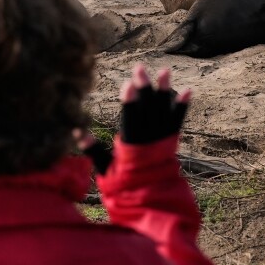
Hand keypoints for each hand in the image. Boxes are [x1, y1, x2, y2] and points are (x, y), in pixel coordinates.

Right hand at [75, 65, 191, 174]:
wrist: (149, 196)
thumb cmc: (122, 182)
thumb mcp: (104, 168)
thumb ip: (92, 149)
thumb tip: (76, 131)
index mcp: (131, 146)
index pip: (130, 120)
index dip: (129, 102)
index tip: (126, 84)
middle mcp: (149, 140)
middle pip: (147, 109)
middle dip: (144, 88)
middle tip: (139, 69)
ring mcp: (162, 139)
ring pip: (163, 111)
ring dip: (164, 91)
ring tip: (164, 71)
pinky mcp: (171, 140)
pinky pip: (178, 121)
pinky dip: (182, 107)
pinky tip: (187, 91)